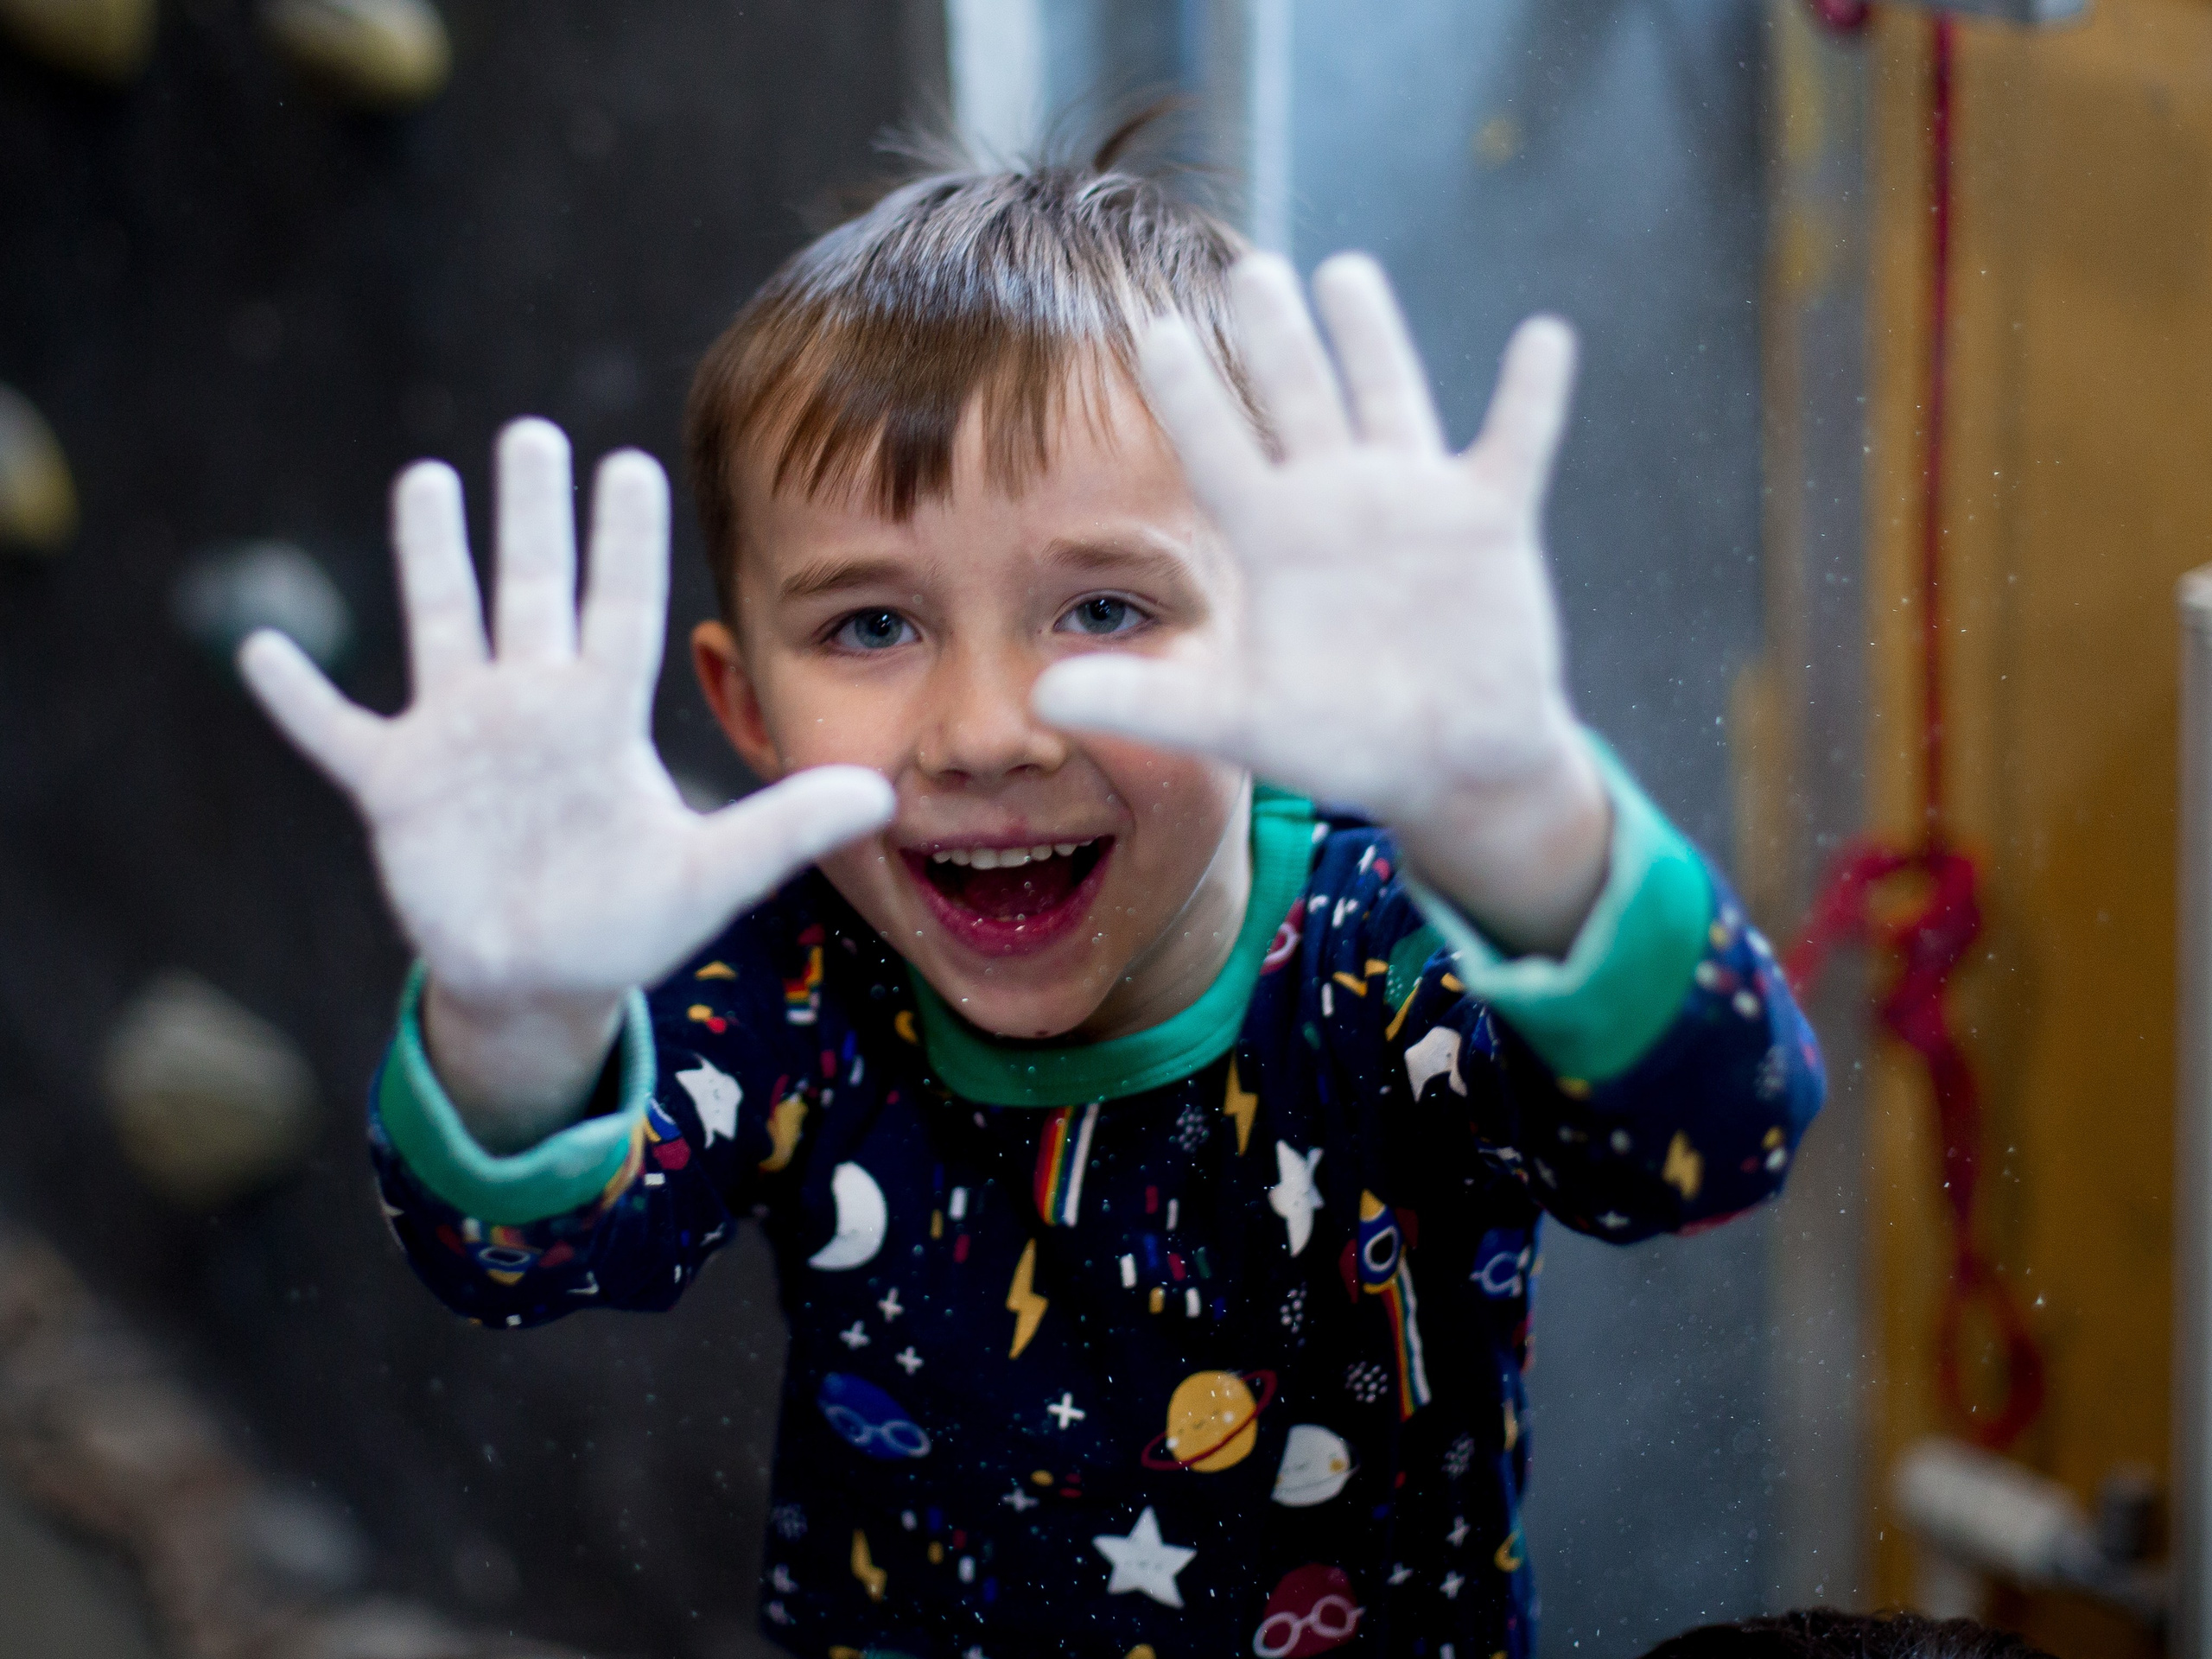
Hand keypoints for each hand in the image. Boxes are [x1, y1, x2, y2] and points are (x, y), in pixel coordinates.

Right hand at [240, 420, 891, 1132]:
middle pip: (528, 590)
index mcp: (601, 718)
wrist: (547, 978)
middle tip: (532, 431)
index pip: (615, 609)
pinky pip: (335, 731)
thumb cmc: (629, 922)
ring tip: (425, 477)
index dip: (620, 541)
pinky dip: (297, 698)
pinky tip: (255, 648)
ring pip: (440, 626)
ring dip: (429, 559)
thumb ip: (781, 830)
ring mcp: (457, 741)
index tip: (629, 459)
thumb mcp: (709, 878)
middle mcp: (529, 708)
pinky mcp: (394, 789)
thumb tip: (879, 799)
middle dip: (530, 514)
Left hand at [1033, 253, 1608, 955]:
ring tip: (1345, 271)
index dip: (1188, 392)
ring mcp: (1415, 503)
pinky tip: (1545, 334)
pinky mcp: (1490, 522)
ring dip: (1371, 337)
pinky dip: (1533, 393)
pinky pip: (1516, 441)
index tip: (1154, 330)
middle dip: (1272, 336)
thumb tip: (1043, 699)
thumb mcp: (1242, 722)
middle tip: (1247, 267)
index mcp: (1274, 539)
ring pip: (1389, 395)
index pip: (1218, 448)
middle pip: (1296, 398)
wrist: (1448, 768)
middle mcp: (1337, 503)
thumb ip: (1149, 701)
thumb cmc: (1346, 742)